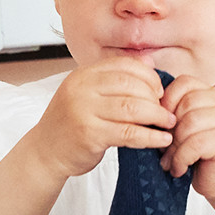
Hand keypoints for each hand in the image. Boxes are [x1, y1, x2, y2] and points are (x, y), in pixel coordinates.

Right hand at [30, 59, 175, 180]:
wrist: (45, 152)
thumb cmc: (72, 124)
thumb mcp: (89, 94)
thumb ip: (116, 79)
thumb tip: (149, 61)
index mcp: (83, 75)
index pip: (125, 65)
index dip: (149, 77)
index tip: (160, 92)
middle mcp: (82, 88)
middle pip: (131, 85)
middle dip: (155, 98)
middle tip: (167, 111)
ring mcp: (84, 110)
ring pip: (132, 108)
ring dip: (157, 117)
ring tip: (169, 124)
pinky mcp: (90, 135)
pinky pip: (129, 133)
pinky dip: (150, 136)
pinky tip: (162, 139)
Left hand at [159, 77, 214, 200]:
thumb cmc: (203, 157)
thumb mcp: (188, 129)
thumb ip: (177, 113)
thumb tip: (148, 107)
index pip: (186, 83)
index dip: (167, 100)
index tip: (160, 123)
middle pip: (187, 103)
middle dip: (170, 128)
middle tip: (164, 148)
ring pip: (190, 123)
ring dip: (174, 146)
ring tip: (170, 161)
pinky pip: (195, 144)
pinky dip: (181, 158)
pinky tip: (179, 169)